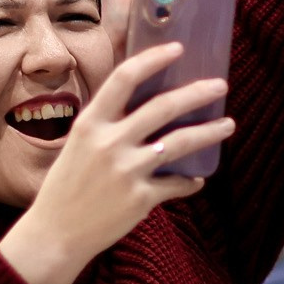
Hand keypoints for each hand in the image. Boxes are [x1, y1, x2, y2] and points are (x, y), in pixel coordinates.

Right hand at [0, 41, 236, 283]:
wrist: (55, 235)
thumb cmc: (66, 187)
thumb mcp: (78, 145)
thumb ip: (107, 124)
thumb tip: (146, 103)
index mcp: (90, 124)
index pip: (124, 78)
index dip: (153, 59)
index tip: (177, 49)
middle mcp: (109, 143)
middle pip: (163, 106)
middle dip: (198, 93)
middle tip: (221, 85)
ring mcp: (127, 171)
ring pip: (181, 142)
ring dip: (210, 132)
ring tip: (228, 124)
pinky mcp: (141, 198)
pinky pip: (177, 183)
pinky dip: (190, 181)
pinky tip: (197, 179)